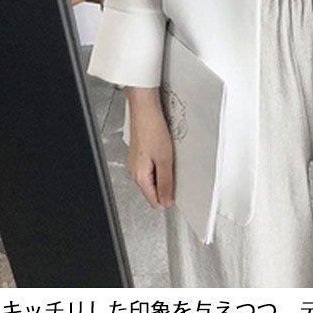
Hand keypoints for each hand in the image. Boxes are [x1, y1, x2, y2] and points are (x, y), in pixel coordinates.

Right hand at [126, 88, 174, 208]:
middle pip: (153, 190)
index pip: (154, 200)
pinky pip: (152, 167)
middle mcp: (134, 172)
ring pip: (153, 178)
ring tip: (169, 158)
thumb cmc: (152, 130)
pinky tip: (165, 152)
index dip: (167, 197)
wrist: (145, 110)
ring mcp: (136, 163)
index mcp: (139, 176)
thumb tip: (167, 201)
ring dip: (164, 172)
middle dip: (166, 184)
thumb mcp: (165, 160)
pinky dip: (160, 163)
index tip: (178, 191)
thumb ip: (165, 183)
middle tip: (175, 169)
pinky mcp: (140, 155)